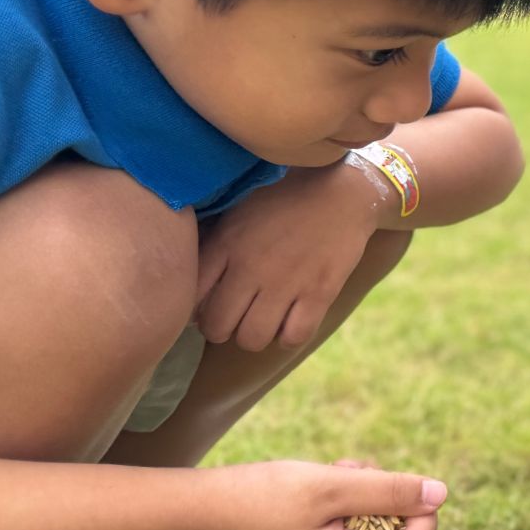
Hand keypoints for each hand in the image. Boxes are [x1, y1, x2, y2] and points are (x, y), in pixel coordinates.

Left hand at [197, 164, 386, 350]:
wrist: (343, 190)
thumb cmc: (285, 197)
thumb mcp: (239, 209)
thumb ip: (212, 241)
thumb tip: (186, 276)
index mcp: (228, 244)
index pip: (192, 299)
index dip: (196, 311)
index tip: (209, 306)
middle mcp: (252, 267)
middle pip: (218, 328)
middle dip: (222, 330)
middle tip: (235, 319)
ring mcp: (286, 282)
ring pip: (252, 338)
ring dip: (254, 336)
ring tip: (262, 321)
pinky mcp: (320, 292)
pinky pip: (294, 336)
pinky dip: (288, 337)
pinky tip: (290, 322)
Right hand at [204, 460, 443, 529]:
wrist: (197, 516)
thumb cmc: (257, 502)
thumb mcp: (328, 487)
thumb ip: (388, 490)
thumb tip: (439, 493)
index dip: (418, 505)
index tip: (388, 477)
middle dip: (388, 500)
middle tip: (356, 472)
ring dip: (366, 499)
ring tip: (336, 474)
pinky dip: (347, 509)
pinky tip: (325, 488)